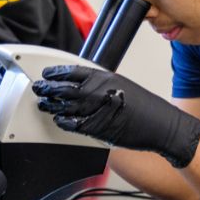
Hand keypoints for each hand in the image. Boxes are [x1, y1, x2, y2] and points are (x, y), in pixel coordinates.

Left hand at [32, 65, 199, 167]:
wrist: (160, 125)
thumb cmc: (146, 107)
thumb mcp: (123, 85)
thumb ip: (102, 85)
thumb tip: (84, 86)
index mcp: (105, 78)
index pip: (72, 71)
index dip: (56, 72)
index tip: (47, 73)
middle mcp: (97, 92)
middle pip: (64, 88)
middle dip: (48, 88)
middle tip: (39, 88)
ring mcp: (95, 110)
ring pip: (64, 106)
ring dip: (51, 104)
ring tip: (43, 103)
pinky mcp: (96, 129)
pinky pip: (72, 124)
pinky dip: (62, 121)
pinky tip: (57, 119)